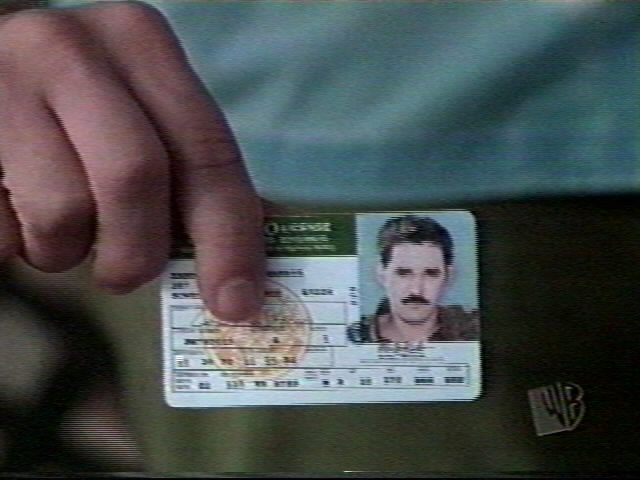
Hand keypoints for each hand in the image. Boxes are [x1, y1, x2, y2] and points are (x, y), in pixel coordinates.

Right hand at [0, 1, 263, 320]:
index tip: (237, 304)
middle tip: (126, 274)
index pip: (207, 154)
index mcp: (141, 42)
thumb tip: (243, 273)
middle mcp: (72, 47)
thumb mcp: (143, 119)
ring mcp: (3, 78)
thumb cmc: (80, 114)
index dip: (230, 240)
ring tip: (59, 226)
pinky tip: (15, 207)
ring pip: (61, 210)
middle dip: (140, 252)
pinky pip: (3, 229)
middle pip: (134, 177)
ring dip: (68, 249)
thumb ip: (192, 177)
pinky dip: (18, 243)